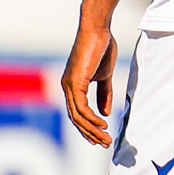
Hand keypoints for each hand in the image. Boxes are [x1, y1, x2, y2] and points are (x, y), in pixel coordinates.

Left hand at [62, 16, 117, 145]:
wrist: (98, 30)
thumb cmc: (101, 48)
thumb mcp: (104, 76)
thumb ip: (103, 94)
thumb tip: (104, 113)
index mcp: (72, 86)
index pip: (76, 113)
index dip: (87, 127)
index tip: (100, 138)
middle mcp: (67, 87)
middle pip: (75, 119)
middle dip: (90, 134)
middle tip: (105, 144)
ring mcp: (69, 85)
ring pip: (78, 116)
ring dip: (92, 130)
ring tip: (106, 139)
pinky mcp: (75, 82)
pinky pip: (81, 107)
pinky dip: (91, 119)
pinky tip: (102, 124)